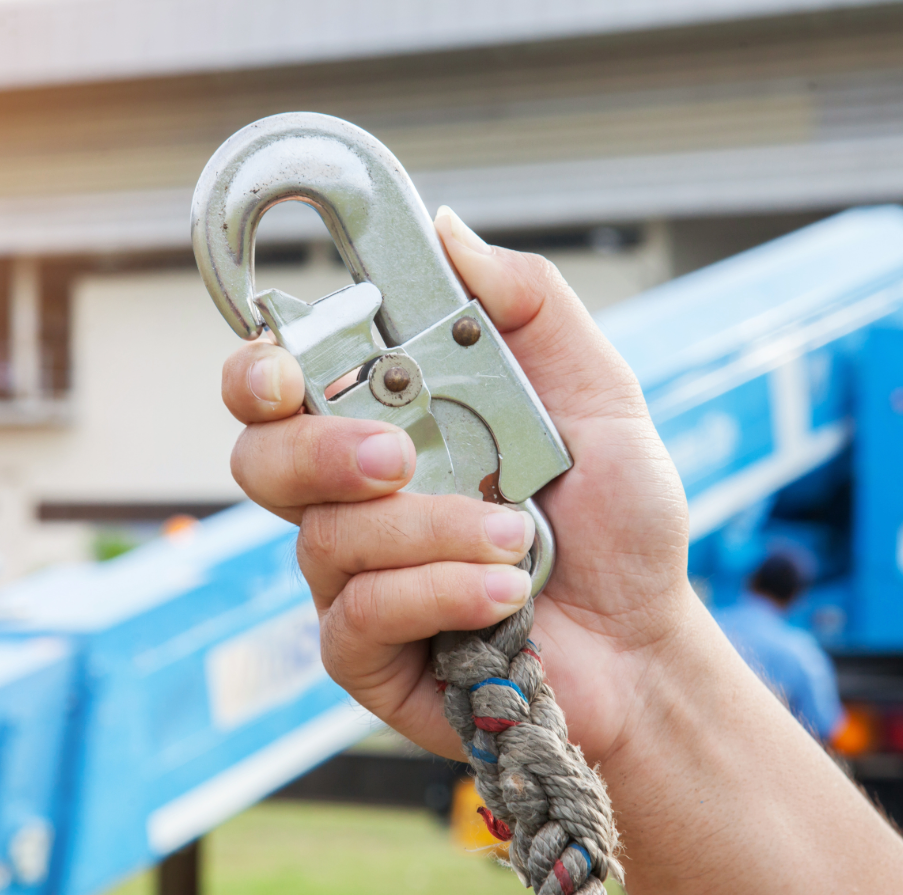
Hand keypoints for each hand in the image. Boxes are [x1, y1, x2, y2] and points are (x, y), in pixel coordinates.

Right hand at [220, 207, 692, 764]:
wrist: (646, 643)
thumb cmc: (618, 526)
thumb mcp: (598, 396)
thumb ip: (530, 307)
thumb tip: (448, 231)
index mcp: (389, 424)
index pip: (279, 388)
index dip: (256, 372)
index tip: (284, 371)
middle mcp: (354, 499)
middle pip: (259, 460)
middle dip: (319, 452)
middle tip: (398, 458)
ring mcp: (353, 578)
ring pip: (325, 537)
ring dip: (429, 531)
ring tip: (515, 540)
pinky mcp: (366, 655)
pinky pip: (357, 616)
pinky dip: (437, 593)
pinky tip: (503, 596)